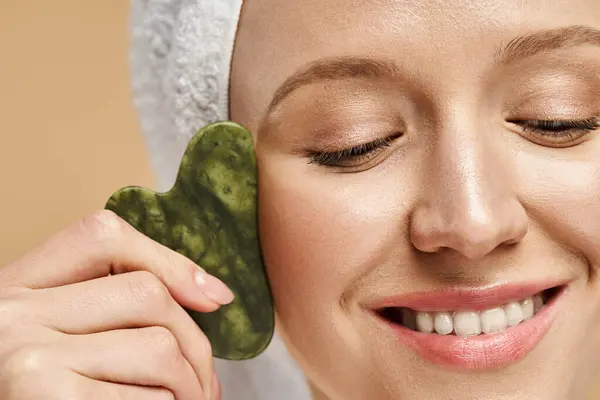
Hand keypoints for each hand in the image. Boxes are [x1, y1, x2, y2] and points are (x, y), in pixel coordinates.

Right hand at [0, 210, 234, 399]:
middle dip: (194, 343)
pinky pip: (150, 398)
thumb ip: (105, 305)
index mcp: (18, 285)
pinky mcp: (49, 398)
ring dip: (188, 385)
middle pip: (148, 295)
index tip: (212, 297)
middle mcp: (16, 312)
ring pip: (159, 348)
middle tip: (204, 382)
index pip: (103, 236)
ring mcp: (29, 356)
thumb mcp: (51, 335)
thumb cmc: (36, 388)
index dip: (169, 261)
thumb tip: (212, 294)